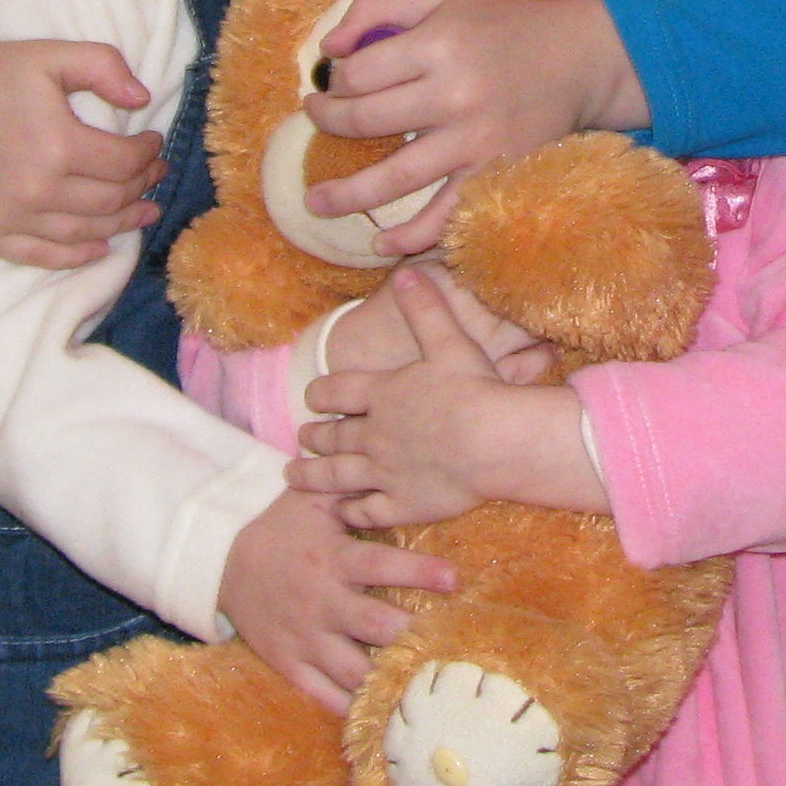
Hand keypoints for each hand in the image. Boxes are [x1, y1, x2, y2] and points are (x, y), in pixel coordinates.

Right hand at [0, 35, 162, 267]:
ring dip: (121, 224)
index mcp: (59, 146)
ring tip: (143, 213)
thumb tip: (143, 98)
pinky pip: (42, 256)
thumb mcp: (53, 55)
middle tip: (154, 177)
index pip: (124, 163)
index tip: (153, 144)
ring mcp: (10, 218)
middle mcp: (37, 190)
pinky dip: (76, 256)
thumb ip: (105, 68)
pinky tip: (99, 248)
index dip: (148, 155)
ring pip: (84, 233)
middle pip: (110, 201)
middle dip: (142, 188)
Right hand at [214, 488, 456, 711]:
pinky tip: (384, 713)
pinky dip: (351, 707)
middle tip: (449, 643)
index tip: (455, 578)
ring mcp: (305, 639)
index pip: (380, 565)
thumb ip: (351, 485)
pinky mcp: (290, 664)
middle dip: (411, 635)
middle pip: (372, 626)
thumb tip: (394, 460)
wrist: (222, 565)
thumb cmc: (282, 528)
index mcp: (331, 560)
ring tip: (425, 685)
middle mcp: (321, 602)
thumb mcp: (312, 500)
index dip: (418, 572)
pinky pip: (323, 694)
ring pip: (352, 669)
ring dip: (388, 679)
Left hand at [291, 271, 602, 526]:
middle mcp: (374, 434)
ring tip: (292, 476)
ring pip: (336, 475)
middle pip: (334, 435)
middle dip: (314, 435)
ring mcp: (384, 472)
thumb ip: (425, 309)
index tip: (311, 397)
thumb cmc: (474, 389)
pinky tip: (340, 512)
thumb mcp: (449, 340)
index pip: (337, 390)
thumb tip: (405, 274)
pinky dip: (349, 511)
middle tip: (301, 437)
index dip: (320, 392)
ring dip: (312, 475)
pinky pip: (367, 512)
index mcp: (383, 393)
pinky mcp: (402, 504)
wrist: (492, 441)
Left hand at [301, 0, 645, 255]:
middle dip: (327, 124)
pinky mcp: (495, 174)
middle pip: (365, 121)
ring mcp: (475, 141)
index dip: (335, 82)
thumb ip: (378, 8)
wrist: (579, 59)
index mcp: (437, 43)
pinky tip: (381, 242)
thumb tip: (327, 49)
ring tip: (316, 202)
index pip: (359, 73)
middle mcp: (454, 93)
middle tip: (316, 124)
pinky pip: (445, 214)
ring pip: (393, 178)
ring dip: (346, 195)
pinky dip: (411, 236)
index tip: (333, 85)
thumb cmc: (503, 27)